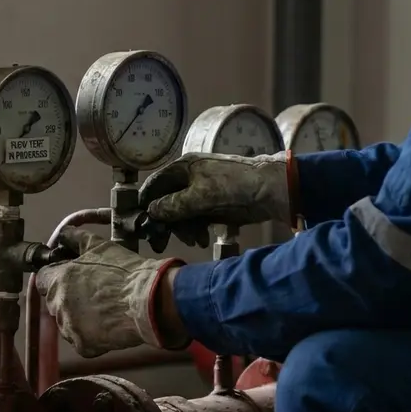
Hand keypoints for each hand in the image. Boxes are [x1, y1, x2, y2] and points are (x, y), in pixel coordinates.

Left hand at [34, 227, 187, 357]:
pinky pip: (81, 341)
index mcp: (59, 279)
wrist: (148, 301)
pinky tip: (108, 326)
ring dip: (78, 318)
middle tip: (92, 295)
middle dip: (68, 298)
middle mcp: (59, 304)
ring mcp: (69, 327)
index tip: (70, 279)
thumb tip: (65, 233)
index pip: (42, 279)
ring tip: (103, 311)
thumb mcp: (101, 248)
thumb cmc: (125, 272)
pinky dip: (92, 337)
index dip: (55, 278)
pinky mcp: (83, 346)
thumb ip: (77, 239)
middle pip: (54, 302)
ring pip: (67, 323)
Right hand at [138, 152, 291, 247]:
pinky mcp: (211, 207)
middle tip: (160, 243)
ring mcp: (200, 193)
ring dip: (183, 230)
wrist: (270, 191)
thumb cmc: (232, 186)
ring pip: (180, 215)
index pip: (154, 185)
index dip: (145, 204)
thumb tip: (150, 212)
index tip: (140, 224)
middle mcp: (188, 179)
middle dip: (165, 223)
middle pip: (165, 203)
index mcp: (182, 168)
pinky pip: (195, 220)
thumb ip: (173, 205)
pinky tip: (202, 240)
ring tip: (194, 240)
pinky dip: (196, 231)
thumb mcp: (199, 196)